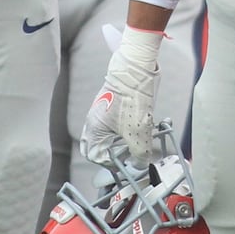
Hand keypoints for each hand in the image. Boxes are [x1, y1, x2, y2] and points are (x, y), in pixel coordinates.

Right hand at [81, 26, 161, 163]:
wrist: (136, 68)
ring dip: (118, 141)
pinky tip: (137, 127)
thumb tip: (141, 163)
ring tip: (134, 141)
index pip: (96, 156)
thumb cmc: (132, 96)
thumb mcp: (138, 131)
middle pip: (95, 146)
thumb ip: (139, 152)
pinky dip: (123, 130)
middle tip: (126, 156)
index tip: (127, 164)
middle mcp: (93, 120)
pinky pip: (112, 123)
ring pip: (104, 134)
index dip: (113, 164)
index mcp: (94, 129)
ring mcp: (101, 111)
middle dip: (110, 154)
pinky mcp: (111, 103)